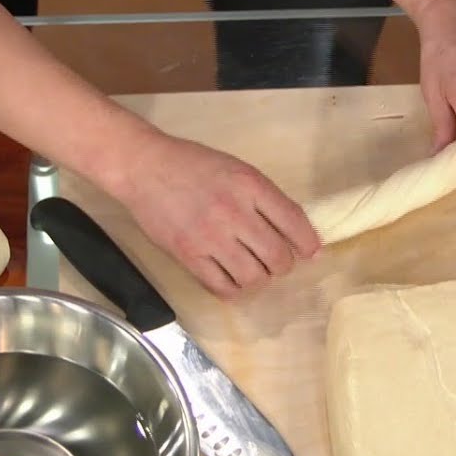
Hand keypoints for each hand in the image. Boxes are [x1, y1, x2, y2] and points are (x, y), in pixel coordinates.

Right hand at [111, 132, 319, 297]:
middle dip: (283, 265)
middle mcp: (234, 212)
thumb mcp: (237, 169)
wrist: (145, 168)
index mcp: (250, 185)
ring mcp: (210, 237)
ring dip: (259, 278)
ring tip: (252, 269)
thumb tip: (297, 232)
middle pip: (278, 257)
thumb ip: (266, 198)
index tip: (311, 252)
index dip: (308, 244)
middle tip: (275, 261)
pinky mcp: (188, 256)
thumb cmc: (194, 165)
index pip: (294, 222)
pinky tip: (232, 278)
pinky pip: (223, 287)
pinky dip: (234, 289)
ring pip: (254, 277)